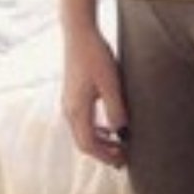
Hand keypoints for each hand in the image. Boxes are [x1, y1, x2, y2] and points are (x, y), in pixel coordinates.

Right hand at [61, 27, 129, 168]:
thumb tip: (122, 132)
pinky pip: (83, 121)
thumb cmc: (95, 56)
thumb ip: (116, 109)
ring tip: (119, 145)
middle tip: (124, 158)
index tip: (123, 160)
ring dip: (101, 141)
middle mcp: (69, 110)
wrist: (79, 33)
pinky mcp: (73, 95)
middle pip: (84, 142)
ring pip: (83, 132)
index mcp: (77, 110)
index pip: (88, 145)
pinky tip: (110, 126)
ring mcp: (69, 102)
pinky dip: (96, 129)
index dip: (105, 156)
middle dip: (104, 152)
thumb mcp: (110, 83)